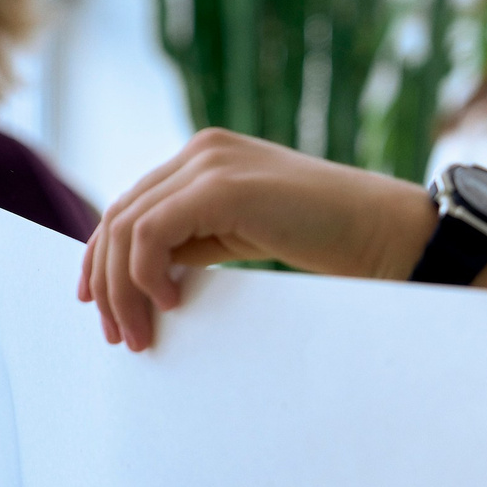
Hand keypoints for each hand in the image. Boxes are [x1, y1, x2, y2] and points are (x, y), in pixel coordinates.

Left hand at [81, 129, 436, 348]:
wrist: (383, 231)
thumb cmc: (328, 239)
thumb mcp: (245, 234)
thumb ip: (196, 240)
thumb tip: (145, 275)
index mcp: (207, 157)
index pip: (132, 206)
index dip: (105, 259)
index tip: (103, 308)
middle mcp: (202, 151)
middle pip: (120, 216)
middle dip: (107, 282)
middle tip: (119, 335)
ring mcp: (210, 163)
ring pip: (128, 227)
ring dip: (123, 289)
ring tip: (142, 332)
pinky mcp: (221, 187)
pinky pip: (151, 234)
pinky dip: (147, 274)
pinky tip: (171, 303)